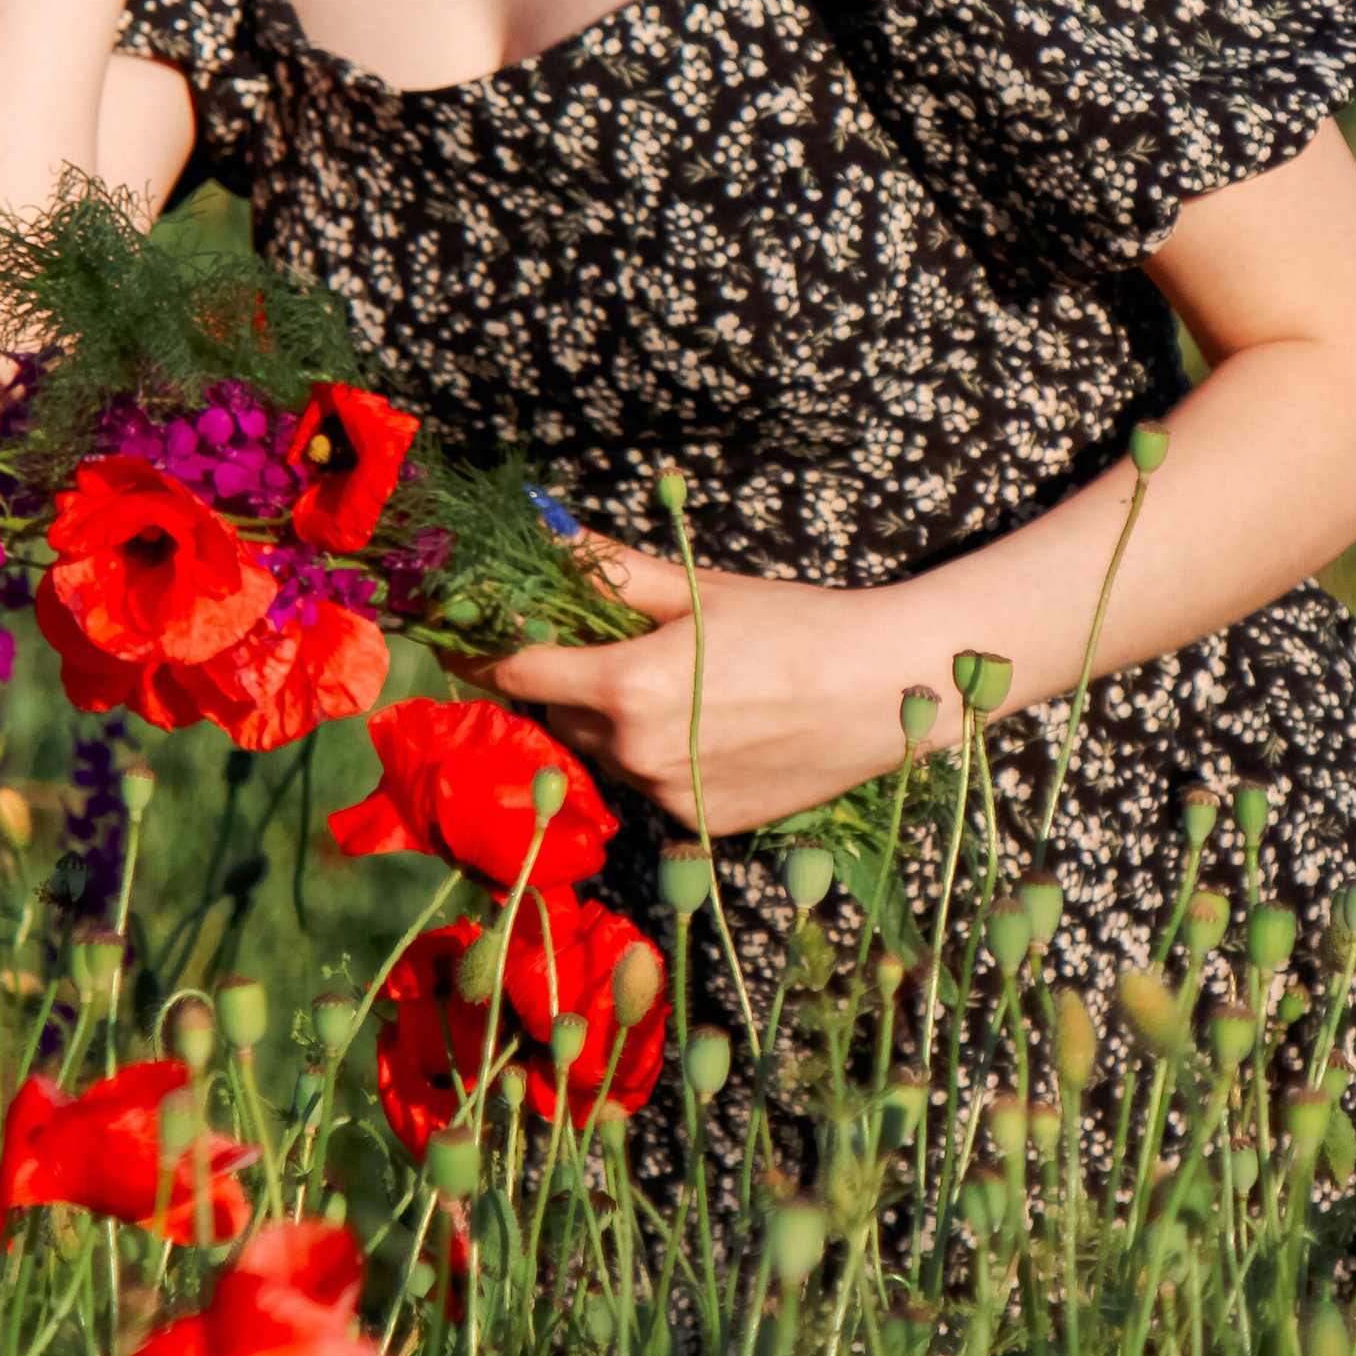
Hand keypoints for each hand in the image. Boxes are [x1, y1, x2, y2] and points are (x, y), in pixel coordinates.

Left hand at [481, 548, 931, 836]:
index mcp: (625, 686)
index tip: (473, 639)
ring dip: (614, 724)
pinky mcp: (700, 825)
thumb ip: (611, 570)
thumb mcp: (697, 589)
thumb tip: (546, 531)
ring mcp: (668, 795)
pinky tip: (712, 726)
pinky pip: (654, 786)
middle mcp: (635, 751)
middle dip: (569, 682)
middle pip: (561, 714)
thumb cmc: (793, 624)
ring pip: (606, 754)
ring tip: (677, 684)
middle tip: (606, 649)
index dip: (491, 653)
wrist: (882, 689)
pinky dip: (663, 758)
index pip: (518, 674)